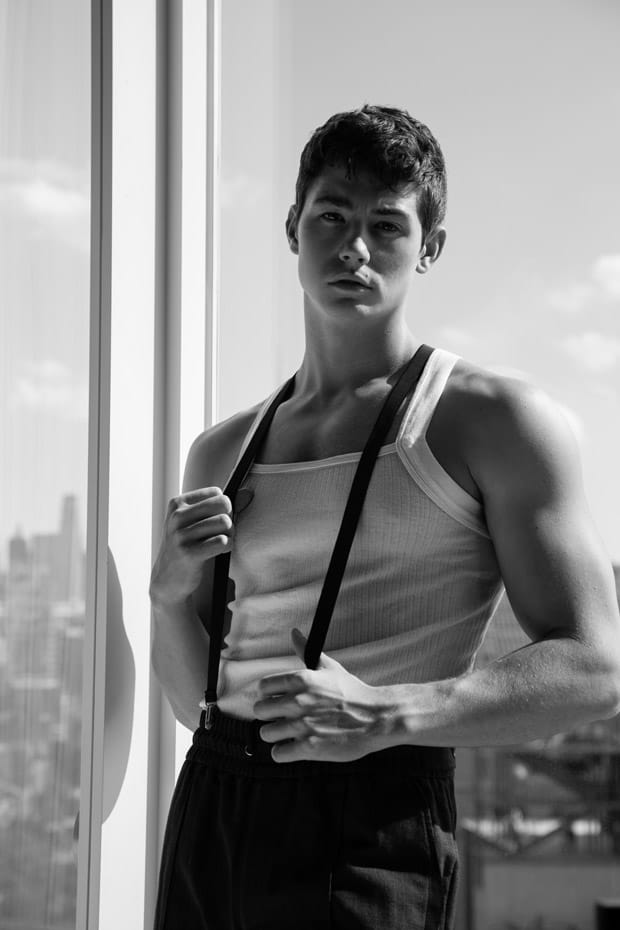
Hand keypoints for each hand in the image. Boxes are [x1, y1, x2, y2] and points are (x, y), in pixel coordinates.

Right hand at [149, 487, 233, 606]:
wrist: (168, 578)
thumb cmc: (188, 545)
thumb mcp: (196, 521)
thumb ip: (220, 506)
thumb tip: (248, 493)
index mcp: (178, 504)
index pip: (217, 493)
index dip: (223, 508)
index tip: (215, 521)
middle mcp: (177, 517)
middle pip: (223, 504)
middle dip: (230, 518)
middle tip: (224, 532)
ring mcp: (181, 535)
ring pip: (224, 522)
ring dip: (230, 534)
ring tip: (222, 542)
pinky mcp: (189, 554)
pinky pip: (223, 541)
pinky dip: (228, 546)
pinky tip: (220, 551)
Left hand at [253, 628, 388, 762]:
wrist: (376, 718)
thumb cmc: (353, 692)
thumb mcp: (330, 667)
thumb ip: (307, 651)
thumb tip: (294, 633)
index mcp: (301, 680)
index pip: (263, 687)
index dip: (268, 694)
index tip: (276, 699)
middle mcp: (298, 701)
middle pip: (260, 711)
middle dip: (269, 715)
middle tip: (281, 718)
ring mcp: (302, 725)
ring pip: (266, 733)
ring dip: (275, 735)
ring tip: (288, 734)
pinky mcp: (309, 747)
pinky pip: (278, 753)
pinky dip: (283, 752)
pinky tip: (293, 747)